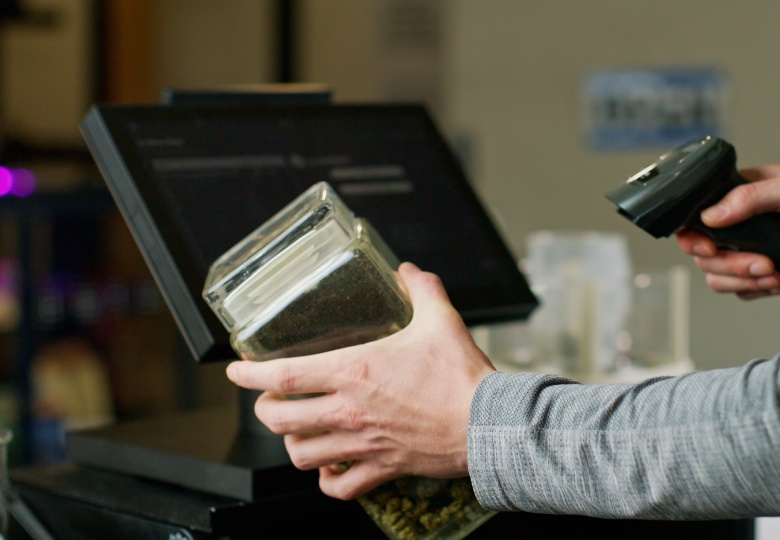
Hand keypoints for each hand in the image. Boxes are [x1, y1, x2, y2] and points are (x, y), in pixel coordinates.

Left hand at [225, 262, 495, 499]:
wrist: (487, 423)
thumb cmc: (461, 375)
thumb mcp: (440, 320)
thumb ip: (421, 289)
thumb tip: (408, 271)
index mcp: (354, 371)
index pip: (283, 375)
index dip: (249, 375)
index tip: (235, 371)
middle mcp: (349, 410)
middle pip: (281, 419)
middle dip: (266, 410)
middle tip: (269, 401)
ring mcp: (363, 443)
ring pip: (302, 454)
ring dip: (292, 443)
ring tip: (296, 433)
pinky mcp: (383, 468)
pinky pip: (340, 487)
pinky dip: (328, 481)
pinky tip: (329, 469)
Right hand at [675, 164, 779, 298]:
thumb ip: (751, 197)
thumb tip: (713, 214)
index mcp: (740, 194)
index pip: (696, 214)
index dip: (693, 235)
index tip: (709, 247)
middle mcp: (740, 222)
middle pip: (704, 252)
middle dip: (730, 264)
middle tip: (762, 263)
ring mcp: (750, 248)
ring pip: (718, 274)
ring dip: (742, 280)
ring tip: (772, 274)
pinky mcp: (763, 271)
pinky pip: (740, 289)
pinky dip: (756, 290)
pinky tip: (779, 281)